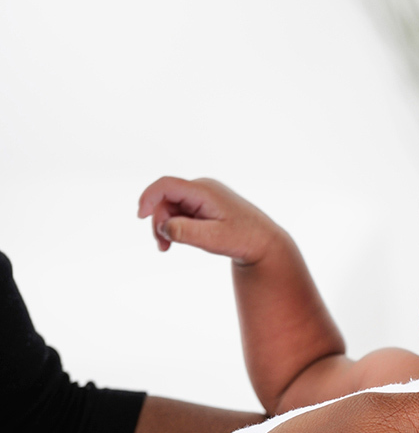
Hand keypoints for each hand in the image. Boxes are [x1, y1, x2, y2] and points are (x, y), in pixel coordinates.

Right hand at [137, 176, 282, 263]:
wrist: (264, 242)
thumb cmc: (243, 239)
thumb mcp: (214, 239)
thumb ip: (186, 232)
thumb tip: (162, 226)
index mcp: (205, 191)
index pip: (167, 185)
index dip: (148, 197)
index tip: (140, 216)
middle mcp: (202, 188)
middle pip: (166, 198)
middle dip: (159, 221)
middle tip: (163, 247)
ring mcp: (203, 195)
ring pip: (171, 206)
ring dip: (165, 225)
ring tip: (167, 247)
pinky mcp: (204, 204)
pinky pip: (180, 211)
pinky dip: (175, 225)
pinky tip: (174, 241)